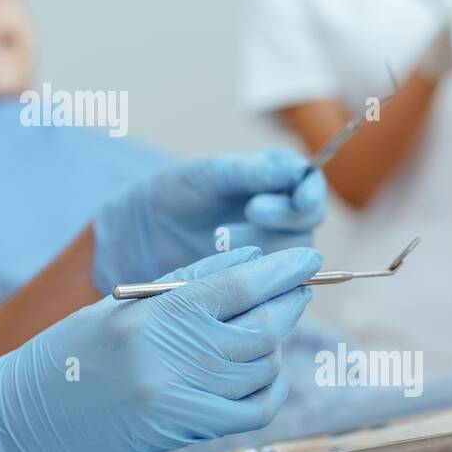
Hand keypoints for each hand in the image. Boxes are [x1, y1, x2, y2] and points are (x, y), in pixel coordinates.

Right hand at [0, 245, 321, 451]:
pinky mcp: (182, 432)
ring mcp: (178, 400)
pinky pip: (251, 411)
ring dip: (276, 343)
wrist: (24, 418)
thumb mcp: (120, 305)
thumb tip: (247, 260)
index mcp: (150, 315)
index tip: (306, 257)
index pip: (236, 286)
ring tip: (272, 325)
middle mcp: (168, 358)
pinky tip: (267, 372)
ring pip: (259, 368)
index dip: (279, 270)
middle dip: (289, 302)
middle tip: (300, 286)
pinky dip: (269, 389)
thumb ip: (184, 282)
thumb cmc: (67, 352)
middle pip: (259, 327)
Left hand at [89, 148, 325, 293]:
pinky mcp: (256, 277)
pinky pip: (270, 281)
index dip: (307, 194)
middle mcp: (280, 213)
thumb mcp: (209, 175)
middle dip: (281, 218)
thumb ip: (250, 173)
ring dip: (260, 245)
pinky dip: (249, 272)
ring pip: (291, 254)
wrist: (142, 232)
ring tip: (219, 237)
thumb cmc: (174, 192)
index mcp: (274, 179)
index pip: (309, 186)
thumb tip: (295, 171)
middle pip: (306, 223)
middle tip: (251, 212)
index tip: (288, 201)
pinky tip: (221, 263)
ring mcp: (270, 247)